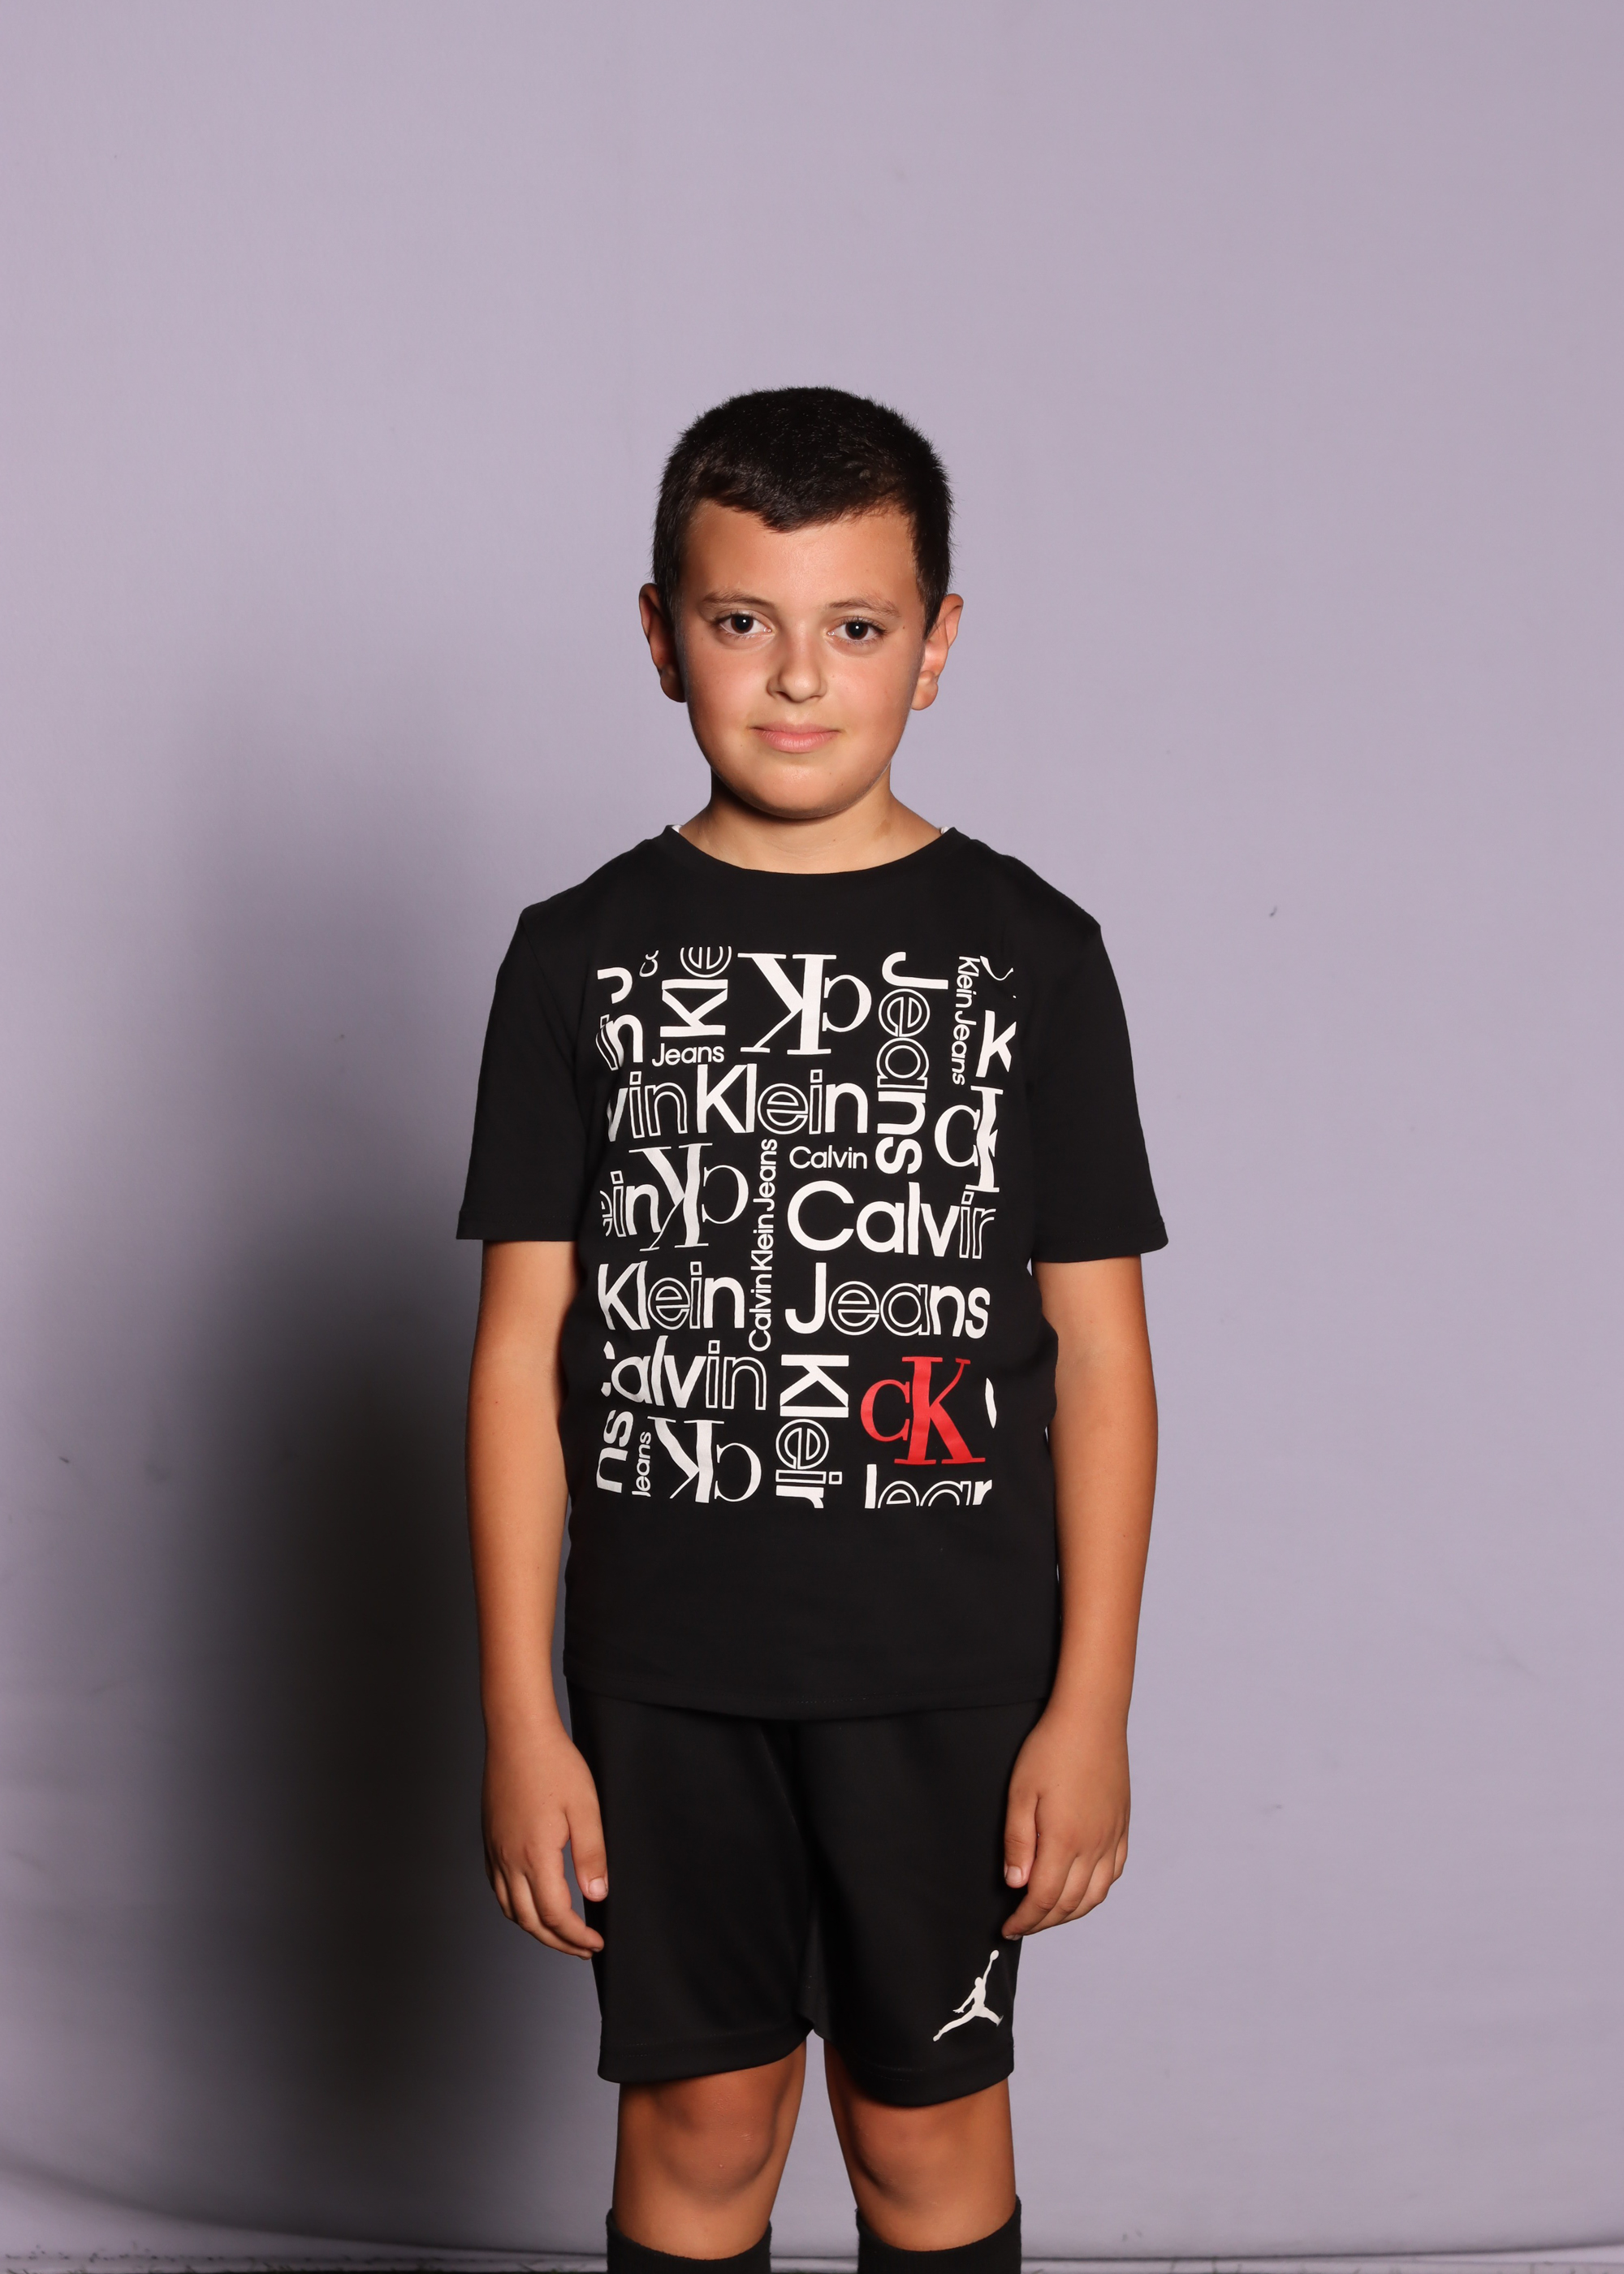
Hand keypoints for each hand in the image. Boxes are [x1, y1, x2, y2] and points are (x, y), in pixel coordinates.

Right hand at [482, 1721, 606, 1958]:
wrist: (518, 1734)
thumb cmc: (554, 1764)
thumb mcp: (586, 1809)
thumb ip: (592, 1855)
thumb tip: (596, 1897)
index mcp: (534, 1856)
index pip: (555, 1915)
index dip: (576, 1937)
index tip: (596, 1943)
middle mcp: (508, 1859)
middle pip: (529, 1921)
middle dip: (557, 1942)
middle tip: (581, 1949)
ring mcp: (494, 1851)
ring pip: (509, 1908)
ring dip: (534, 1928)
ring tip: (559, 1932)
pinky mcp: (489, 1840)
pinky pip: (497, 1887)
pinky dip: (515, 1906)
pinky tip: (531, 1900)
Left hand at [1001, 1704, 1129, 1936]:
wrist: (1091, 1718)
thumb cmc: (1051, 1750)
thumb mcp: (1020, 1793)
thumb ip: (1018, 1842)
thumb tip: (1016, 1884)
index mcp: (1065, 1840)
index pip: (1045, 1899)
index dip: (1025, 1919)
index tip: (1009, 1927)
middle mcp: (1094, 1846)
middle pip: (1070, 1903)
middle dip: (1044, 1921)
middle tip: (1023, 1923)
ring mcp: (1112, 1837)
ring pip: (1095, 1895)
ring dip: (1071, 1913)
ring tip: (1048, 1913)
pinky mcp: (1122, 1826)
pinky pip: (1114, 1872)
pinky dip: (1096, 1891)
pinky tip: (1082, 1889)